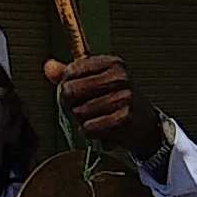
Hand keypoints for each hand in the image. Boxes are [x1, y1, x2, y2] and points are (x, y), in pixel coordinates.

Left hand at [42, 54, 166, 164]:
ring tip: (97, 119)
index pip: (71, 71)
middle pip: (70, 91)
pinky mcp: (123, 119)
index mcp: (113, 63)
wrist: (147, 127)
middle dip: (71, 104)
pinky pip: (88, 128)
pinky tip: (102, 130)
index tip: (79, 92)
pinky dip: (90, 133)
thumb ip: (72, 74)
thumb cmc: (121, 102)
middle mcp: (119, 78)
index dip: (68, 85)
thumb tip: (48, 67)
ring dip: (83, 121)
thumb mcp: (98, 81)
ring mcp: (123, 98)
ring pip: (78, 112)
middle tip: (84, 108)